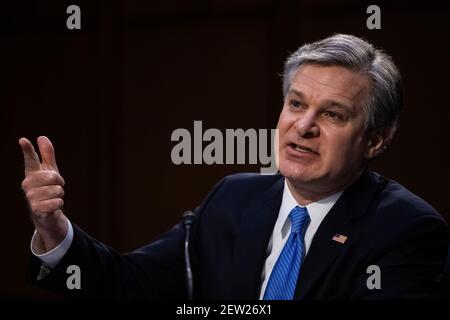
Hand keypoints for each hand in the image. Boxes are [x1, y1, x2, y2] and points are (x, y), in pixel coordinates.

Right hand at [19, 136, 67, 251]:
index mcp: (31, 172)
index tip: (23, 140)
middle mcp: (28, 184)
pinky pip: (58, 202)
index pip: (30, 159)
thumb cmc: (47, 187)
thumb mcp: (49, 170)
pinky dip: (59, 204)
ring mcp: (31, 197)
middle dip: (60, 182)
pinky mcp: (36, 209)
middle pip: (54, 177)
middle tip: (54, 186)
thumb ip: (46, 154)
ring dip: (59, 194)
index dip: (28, 149)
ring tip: (51, 197)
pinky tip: (51, 206)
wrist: (46, 211)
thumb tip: (42, 137)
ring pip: (58, 190)